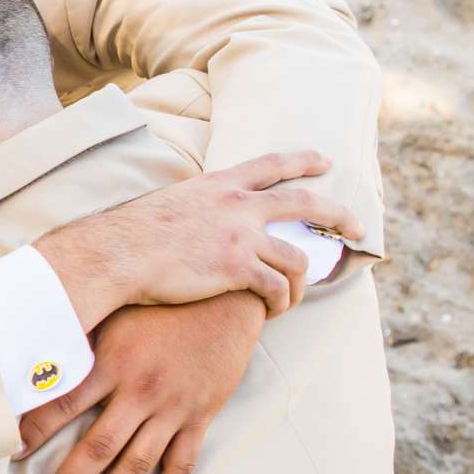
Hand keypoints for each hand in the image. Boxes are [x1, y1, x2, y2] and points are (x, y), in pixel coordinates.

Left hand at [16, 294, 263, 473]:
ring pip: (135, 465)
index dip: (35, 430)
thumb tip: (35, 354)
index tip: (11, 453)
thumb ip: (83, 339)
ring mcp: (172, 408)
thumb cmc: (163, 303)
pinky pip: (181, 465)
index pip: (64, 403)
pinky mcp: (199, 417)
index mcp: (114, 362)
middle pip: (97, 447)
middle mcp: (141, 390)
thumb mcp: (118, 314)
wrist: (228, 298)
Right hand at [33, 151, 360, 321]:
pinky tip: (272, 312)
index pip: (271, 164)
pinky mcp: (237, 268)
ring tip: (290, 300)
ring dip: (299, 284)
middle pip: (304, 203)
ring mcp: (240, 235)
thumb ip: (192, 209)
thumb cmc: (128, 238)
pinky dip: (279, 302)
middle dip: (338, 214)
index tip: (326, 161)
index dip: (303, 161)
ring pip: (294, 259)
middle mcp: (237, 205)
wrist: (115, 255)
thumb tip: (190, 224)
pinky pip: (276, 288)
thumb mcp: (166, 206)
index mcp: (219, 185)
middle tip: (357, 228)